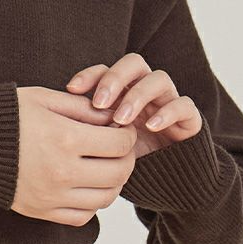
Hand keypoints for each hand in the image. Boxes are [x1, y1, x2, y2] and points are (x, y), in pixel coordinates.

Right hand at [12, 86, 136, 226]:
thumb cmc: (0, 114)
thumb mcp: (41, 99)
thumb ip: (80, 107)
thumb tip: (111, 116)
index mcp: (64, 138)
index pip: (119, 143)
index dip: (126, 134)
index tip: (120, 127)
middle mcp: (61, 172)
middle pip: (118, 173)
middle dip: (126, 158)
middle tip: (118, 146)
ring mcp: (51, 196)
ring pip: (105, 198)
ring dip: (113, 181)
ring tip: (103, 165)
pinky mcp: (39, 211)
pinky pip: (82, 216)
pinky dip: (92, 202)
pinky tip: (84, 184)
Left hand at [65, 53, 201, 157]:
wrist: (166, 180)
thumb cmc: (125, 159)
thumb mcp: (101, 143)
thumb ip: (85, 128)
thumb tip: (53, 122)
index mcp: (122, 91)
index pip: (105, 69)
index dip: (90, 75)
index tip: (71, 89)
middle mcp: (145, 89)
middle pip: (133, 63)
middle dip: (114, 79)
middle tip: (99, 103)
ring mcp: (168, 101)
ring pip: (158, 79)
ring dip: (137, 96)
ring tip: (120, 120)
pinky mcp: (189, 118)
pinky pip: (183, 105)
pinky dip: (167, 113)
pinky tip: (150, 126)